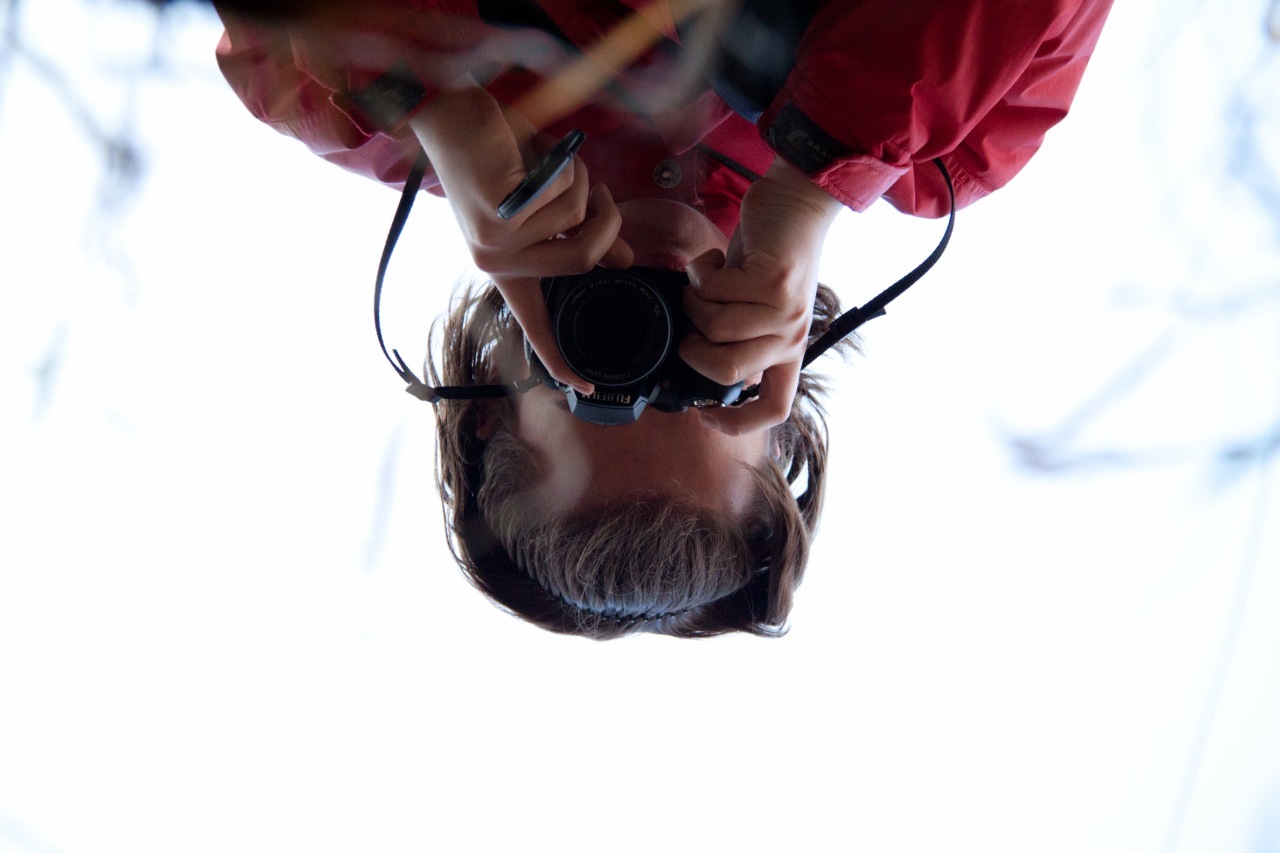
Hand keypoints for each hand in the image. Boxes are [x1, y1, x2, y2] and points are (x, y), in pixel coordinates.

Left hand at [409, 87, 633, 393]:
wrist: (452, 117)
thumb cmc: (499, 156)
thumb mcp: (544, 203)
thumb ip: (577, 233)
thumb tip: (620, 260)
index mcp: (504, 267)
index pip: (534, 324)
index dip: (561, 358)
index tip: (585, 391)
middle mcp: (495, 262)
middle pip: (583, 259)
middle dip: (606, 219)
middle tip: (602, 193)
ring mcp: (494, 241)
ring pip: (576, 219)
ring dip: (580, 181)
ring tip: (553, 164)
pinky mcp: (499, 214)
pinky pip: (564, 196)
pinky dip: (566, 167)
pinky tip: (537, 156)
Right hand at [679, 158, 841, 434]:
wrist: (798, 202)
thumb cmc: (767, 254)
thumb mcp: (758, 305)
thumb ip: (739, 336)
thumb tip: (696, 360)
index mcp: (788, 350)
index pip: (774, 408)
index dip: (737, 424)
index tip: (705, 415)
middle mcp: (791, 337)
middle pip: (726, 370)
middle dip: (691, 346)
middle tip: (691, 320)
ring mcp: (785, 311)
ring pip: (713, 326)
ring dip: (693, 300)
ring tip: (706, 280)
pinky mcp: (773, 281)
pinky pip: (713, 292)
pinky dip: (700, 272)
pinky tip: (714, 259)